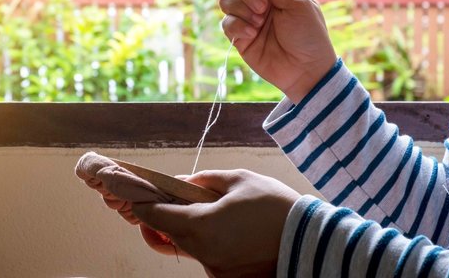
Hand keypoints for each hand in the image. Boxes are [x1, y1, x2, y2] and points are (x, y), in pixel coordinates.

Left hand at [131, 169, 300, 277]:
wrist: (311, 243)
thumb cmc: (275, 207)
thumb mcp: (239, 180)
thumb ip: (204, 180)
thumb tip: (181, 183)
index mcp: (200, 226)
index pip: (154, 216)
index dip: (142, 203)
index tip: (138, 193)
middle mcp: (202, 253)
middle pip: (166, 234)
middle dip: (160, 217)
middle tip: (166, 198)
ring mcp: (214, 270)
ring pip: (186, 246)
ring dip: (184, 228)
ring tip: (200, 208)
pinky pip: (206, 255)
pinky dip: (204, 240)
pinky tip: (220, 225)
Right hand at [219, 0, 336, 103]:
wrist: (305, 70)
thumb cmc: (308, 36)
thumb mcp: (297, 4)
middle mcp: (261, 0)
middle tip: (263, 8)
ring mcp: (249, 18)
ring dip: (241, 8)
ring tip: (259, 24)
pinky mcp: (239, 37)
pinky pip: (226, 22)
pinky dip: (238, 26)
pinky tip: (252, 35)